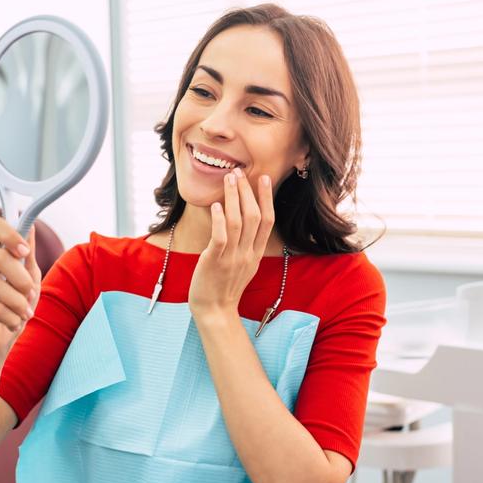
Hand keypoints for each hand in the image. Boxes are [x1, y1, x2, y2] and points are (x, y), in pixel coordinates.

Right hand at [0, 216, 41, 355]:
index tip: (24, 251)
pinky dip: (11, 317)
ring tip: (25, 313)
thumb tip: (30, 226)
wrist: (4, 337)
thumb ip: (28, 252)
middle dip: (22, 278)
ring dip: (18, 302)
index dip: (8, 233)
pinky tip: (15, 323)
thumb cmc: (17, 302)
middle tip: (31, 293)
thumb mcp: (29, 275)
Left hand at [188, 168, 274, 322]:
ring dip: (234, 198)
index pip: (267, 221)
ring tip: (229, 179)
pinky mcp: (215, 261)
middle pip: (254, 216)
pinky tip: (217, 205)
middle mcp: (248, 254)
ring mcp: (232, 258)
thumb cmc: (224, 286)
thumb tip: (244, 221)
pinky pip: (221, 237)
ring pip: (238, 222)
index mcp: (256, 253)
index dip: (267, 198)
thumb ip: (247, 244)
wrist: (214, 311)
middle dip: (248, 191)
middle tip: (240, 172)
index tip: (264, 179)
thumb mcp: (243, 264)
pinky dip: (220, 219)